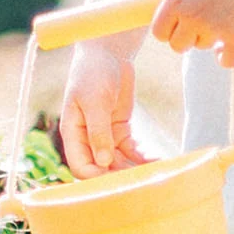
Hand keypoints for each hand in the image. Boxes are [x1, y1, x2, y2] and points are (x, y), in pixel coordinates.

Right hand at [58, 44, 149, 176]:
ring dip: (135, 170)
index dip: (96, 178)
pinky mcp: (121, 131)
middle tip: (144, 181)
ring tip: (156, 173)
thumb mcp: (95, 101)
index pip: (80, 166)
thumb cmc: (94, 72)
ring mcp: (105, 136)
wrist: (108, 52)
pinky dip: (144, 157)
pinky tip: (160, 161)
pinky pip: (132, 151)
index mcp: (73, 133)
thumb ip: (98, 132)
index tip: (118, 181)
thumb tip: (103, 162)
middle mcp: (87, 138)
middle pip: (102, 169)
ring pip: (119, 163)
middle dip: (121, 176)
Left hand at [151, 0, 233, 63]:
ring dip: (204, 38)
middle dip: (182, 36)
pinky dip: (224, 57)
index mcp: (176, 0)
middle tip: (192, 21)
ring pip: (201, 46)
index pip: (159, 32)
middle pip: (177, 46)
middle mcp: (193, 18)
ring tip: (215, 18)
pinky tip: (223, 47)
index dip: (164, 28)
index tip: (172, 21)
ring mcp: (216, 28)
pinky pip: (228, 61)